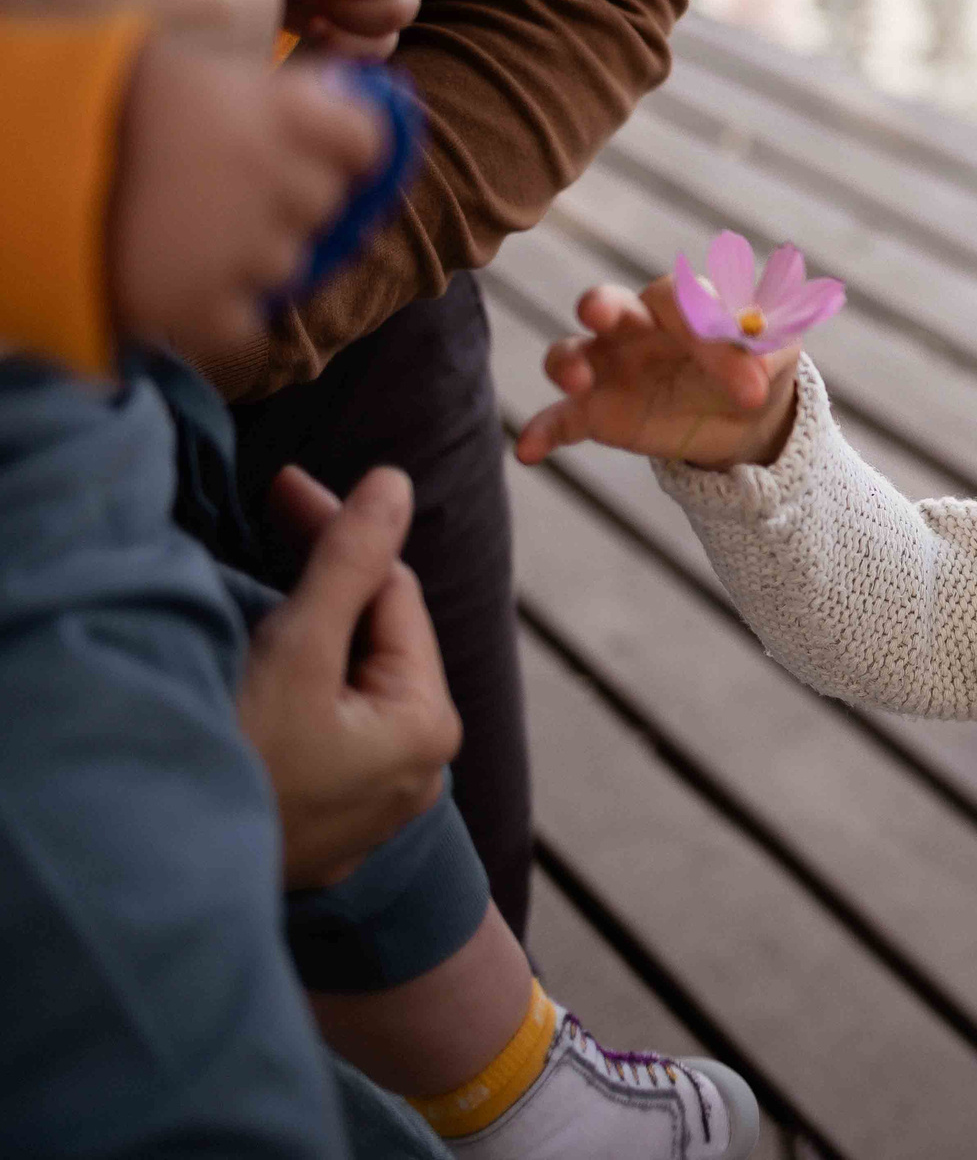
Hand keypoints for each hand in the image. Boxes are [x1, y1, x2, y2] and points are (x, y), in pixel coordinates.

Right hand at [110, 39, 387, 354]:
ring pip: (287, 264)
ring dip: (251, 255)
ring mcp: (245, 253)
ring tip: (183, 231)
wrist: (12, 159)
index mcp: (283, 116)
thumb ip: (282, 91)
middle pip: (324, 205)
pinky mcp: (203, 310)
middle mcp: (278, 184)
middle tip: (222, 190)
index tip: (321, 151)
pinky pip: (244, 324)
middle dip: (288, 200)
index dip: (344, 148)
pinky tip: (175, 279)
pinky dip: (218, 311)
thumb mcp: (195, 69)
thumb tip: (357, 96)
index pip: (367, 142)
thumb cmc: (99, 100)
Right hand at [237, 466, 461, 889]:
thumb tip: (397, 483)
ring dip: (307, 634)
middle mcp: (418, 772)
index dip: (342, 530)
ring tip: (257, 589)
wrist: (162, 880)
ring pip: (345, 687)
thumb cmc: (237, 763)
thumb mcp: (295, 649)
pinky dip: (292, 690)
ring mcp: (372, 808)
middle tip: (271, 514)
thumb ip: (350, 561)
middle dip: (326, 580)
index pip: (393, 594)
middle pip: (373, 642)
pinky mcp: (325, 829)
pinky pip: (322, 734)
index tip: (284, 486)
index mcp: (427, 724)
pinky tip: (254, 665)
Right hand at [515, 278, 801, 470]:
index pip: (677, 298)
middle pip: (609, 306)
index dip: (699, 325)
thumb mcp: (776, 356)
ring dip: (566, 363)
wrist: (743, 415)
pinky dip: (541, 431)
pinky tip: (527, 450)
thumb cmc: (757, 363)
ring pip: (572, 354)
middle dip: (601, 305)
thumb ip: (765, 356)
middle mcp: (637, 328)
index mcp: (682, 304)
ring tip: (575, 383)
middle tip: (598, 311)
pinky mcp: (596, 412)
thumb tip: (753, 380)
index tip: (744, 379)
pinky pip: (561, 419)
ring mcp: (610, 368)